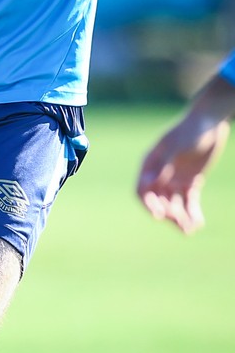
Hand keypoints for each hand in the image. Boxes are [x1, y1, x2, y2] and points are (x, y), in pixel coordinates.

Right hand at [136, 112, 229, 233]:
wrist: (210, 123)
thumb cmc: (190, 131)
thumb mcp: (176, 146)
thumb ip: (163, 165)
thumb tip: (148, 184)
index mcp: (150, 165)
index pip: (142, 190)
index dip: (148, 204)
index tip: (158, 216)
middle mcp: (160, 175)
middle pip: (158, 201)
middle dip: (168, 215)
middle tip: (181, 225)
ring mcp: (175, 179)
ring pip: (174, 205)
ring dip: (180, 218)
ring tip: (190, 230)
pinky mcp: (190, 182)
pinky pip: (189, 202)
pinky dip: (192, 213)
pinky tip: (198, 223)